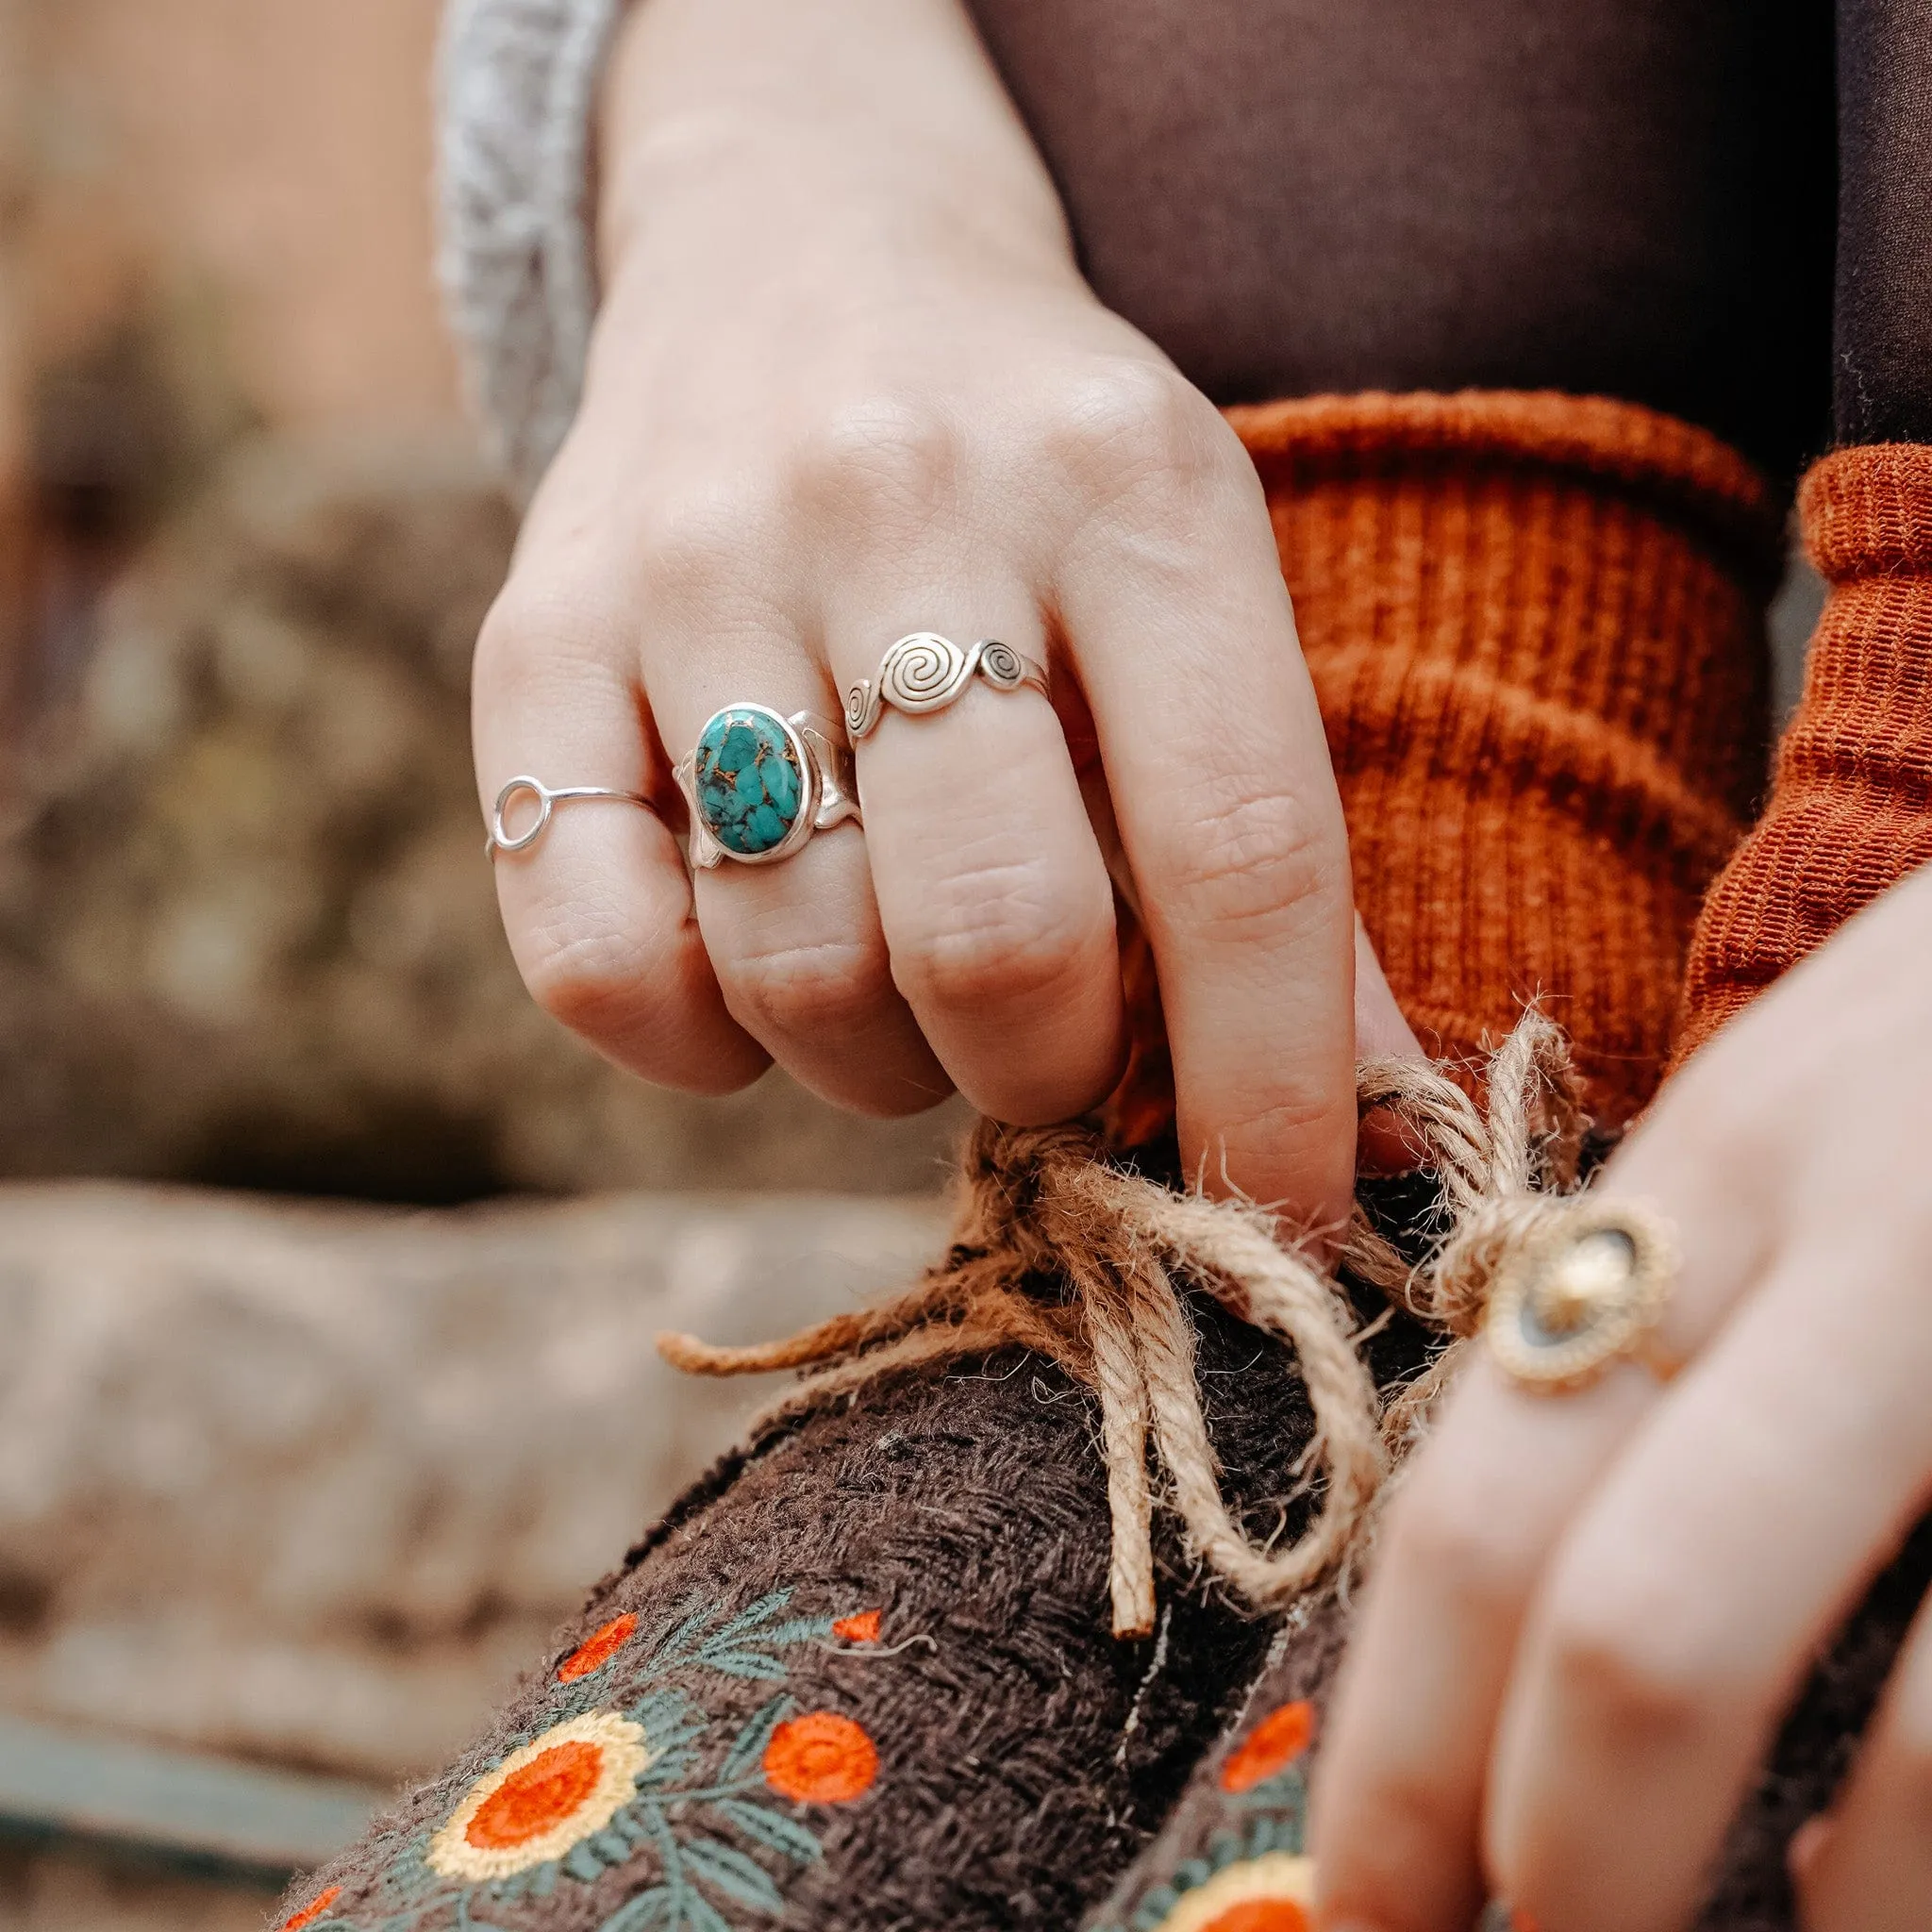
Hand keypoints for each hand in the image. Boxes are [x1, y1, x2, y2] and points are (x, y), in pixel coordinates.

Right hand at [472, 0, 1412, 1221]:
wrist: (806, 246)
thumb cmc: (1043, 485)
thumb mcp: (1196, 599)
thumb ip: (1274, 866)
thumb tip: (1356, 1148)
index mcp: (1133, 487)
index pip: (1236, 851)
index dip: (1269, 1088)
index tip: (1278, 1221)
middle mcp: (905, 500)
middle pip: (995, 937)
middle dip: (1045, 1078)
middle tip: (1049, 1054)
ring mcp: (696, 562)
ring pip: (797, 971)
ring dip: (879, 1062)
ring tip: (909, 978)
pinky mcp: (534, 633)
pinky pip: (597, 963)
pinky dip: (696, 1044)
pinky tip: (752, 964)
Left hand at [1312, 863, 1931, 1931]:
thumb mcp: (1791, 1137)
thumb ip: (1651, 1327)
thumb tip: (1500, 1630)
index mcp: (1718, 1182)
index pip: (1480, 1501)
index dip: (1397, 1749)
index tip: (1354, 1904)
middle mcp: (1873, 1251)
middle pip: (1635, 1626)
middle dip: (1546, 1860)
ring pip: (1923, 1739)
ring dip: (1822, 1929)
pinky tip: (1897, 1896)